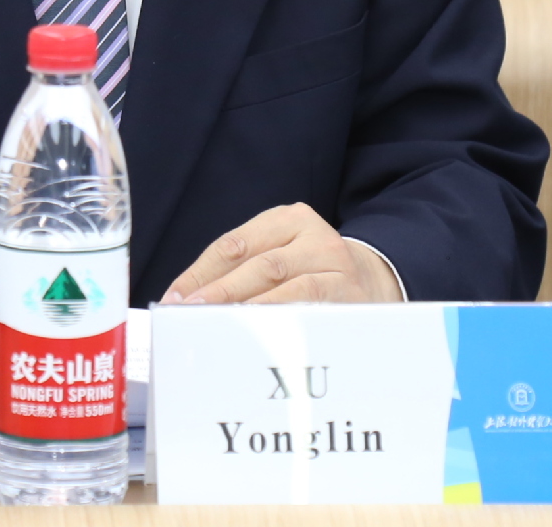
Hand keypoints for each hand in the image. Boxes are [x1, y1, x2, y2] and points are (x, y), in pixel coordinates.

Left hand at [161, 203, 402, 304]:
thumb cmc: (313, 274)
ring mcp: (332, 260)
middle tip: (186, 316)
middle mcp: (311, 233)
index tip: (174, 299)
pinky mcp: (346, 289)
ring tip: (213, 326)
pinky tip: (254, 332)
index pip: (232, 244)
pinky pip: (305, 303)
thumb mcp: (281, 257)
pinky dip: (276, 316)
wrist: (377, 282)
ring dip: (242, 307)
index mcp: (287, 218)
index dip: (199, 273)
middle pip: (254, 263)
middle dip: (216, 292)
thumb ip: (241, 272)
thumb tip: (187, 301)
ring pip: (278, 281)